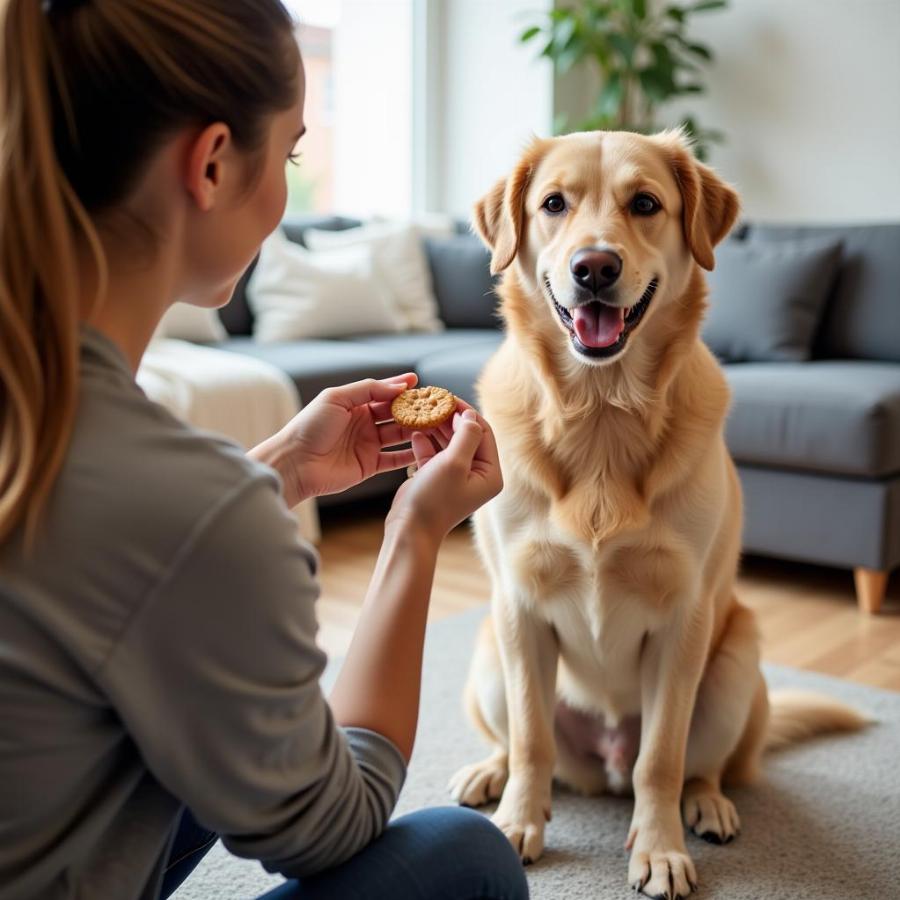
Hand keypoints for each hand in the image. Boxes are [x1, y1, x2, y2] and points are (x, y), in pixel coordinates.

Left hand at [251, 374, 421, 506]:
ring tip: (436, 425)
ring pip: (399, 434)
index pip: (384, 393)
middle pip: (395, 414)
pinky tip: (426, 449)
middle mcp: (363, 423)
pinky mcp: (369, 465)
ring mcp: (367, 444)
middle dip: (415, 409)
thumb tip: (399, 386)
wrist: (295, 463)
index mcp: (354, 404)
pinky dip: (410, 454)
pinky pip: (395, 459)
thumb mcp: (337, 398)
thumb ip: (368, 389)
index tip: (421, 383)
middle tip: (435, 406)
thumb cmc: (310, 427)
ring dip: (416, 430)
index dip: (402, 388)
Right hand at [386, 402, 502, 542]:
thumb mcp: (454, 463)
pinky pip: (434, 453)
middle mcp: (476, 475)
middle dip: (449, 418)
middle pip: (466, 436)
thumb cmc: (434, 499)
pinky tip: (415, 432)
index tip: (448, 398)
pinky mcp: (436, 478)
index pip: (484, 433)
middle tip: (433, 401)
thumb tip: (470, 415)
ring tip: (422, 412)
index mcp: (490, 474)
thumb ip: (466, 436)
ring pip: (448, 443)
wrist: (409, 529)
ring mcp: (456, 477)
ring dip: (435, 427)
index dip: (467, 413)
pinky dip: (425, 442)